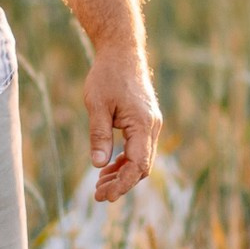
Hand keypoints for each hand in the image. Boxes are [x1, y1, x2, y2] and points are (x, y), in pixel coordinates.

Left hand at [83, 52, 160, 202]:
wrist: (121, 53)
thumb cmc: (107, 76)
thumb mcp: (97, 105)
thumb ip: (99, 135)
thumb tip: (98, 165)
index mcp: (143, 124)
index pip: (138, 165)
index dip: (123, 183)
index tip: (105, 196)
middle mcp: (153, 126)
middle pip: (142, 166)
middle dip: (122, 183)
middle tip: (98, 195)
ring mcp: (151, 124)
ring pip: (141, 159)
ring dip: (123, 174)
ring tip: (100, 185)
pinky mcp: (145, 122)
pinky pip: (139, 148)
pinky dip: (125, 161)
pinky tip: (108, 167)